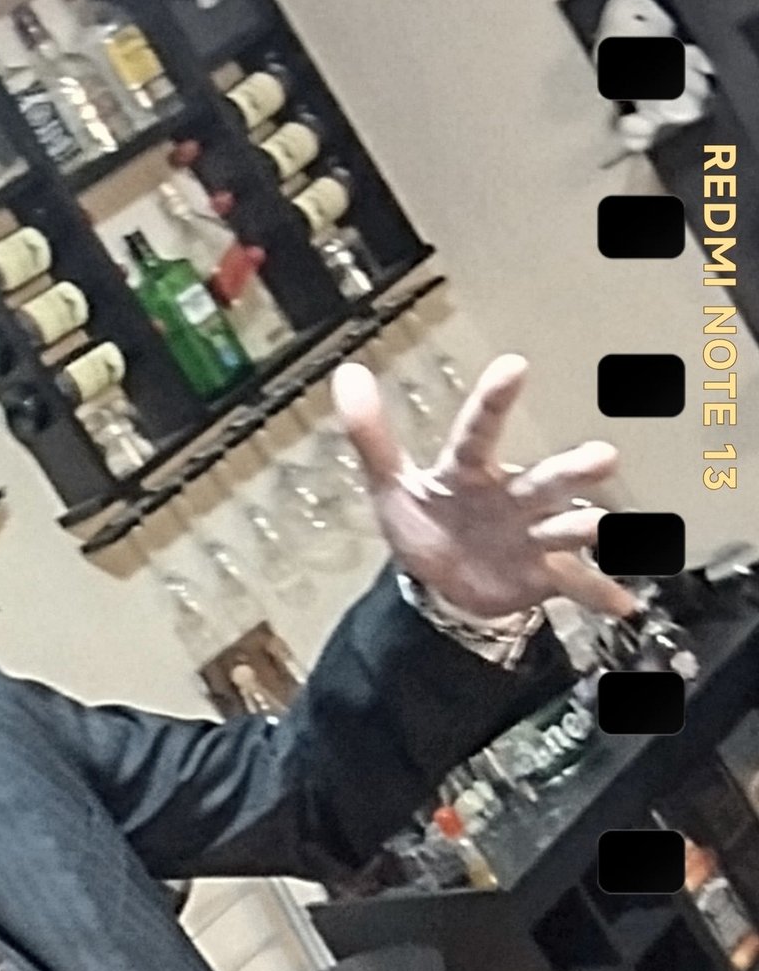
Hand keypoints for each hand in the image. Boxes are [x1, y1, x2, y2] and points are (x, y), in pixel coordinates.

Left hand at [330, 352, 641, 621]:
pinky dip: (599, 593)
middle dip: (572, 471)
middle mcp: (512, 497)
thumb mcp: (391, 485)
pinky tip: (623, 603)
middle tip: (604, 457)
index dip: (493, 403)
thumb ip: (371, 435)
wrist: (444, 580)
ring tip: (602, 529)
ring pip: (565, 527)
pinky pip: (576, 584)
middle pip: (543, 481)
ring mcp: (532, 535)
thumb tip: (347, 376)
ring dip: (585, 527)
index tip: (514, 366)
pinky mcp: (544, 574)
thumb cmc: (426, 519)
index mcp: (470, 472)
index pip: (478, 434)